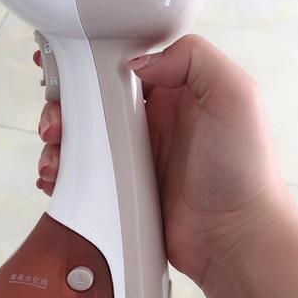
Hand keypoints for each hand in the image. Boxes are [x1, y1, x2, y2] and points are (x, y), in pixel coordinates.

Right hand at [34, 34, 288, 286]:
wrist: (235, 238)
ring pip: (79, 138)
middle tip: (55, 123)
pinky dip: (61, 175)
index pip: (120, 65)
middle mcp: (148, 120)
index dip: (86, 61)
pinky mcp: (120, 188)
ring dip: (57, 143)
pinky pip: (82, 175)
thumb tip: (134, 62)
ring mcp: (131, 156)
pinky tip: (56, 180)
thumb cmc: (244, 169)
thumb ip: (193, 59)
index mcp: (171, 91)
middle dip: (62, 106)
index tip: (57, 61)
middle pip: (89, 101)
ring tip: (53, 157)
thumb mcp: (235, 95)